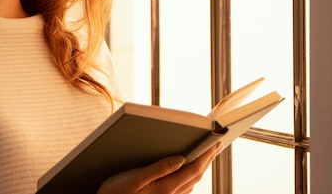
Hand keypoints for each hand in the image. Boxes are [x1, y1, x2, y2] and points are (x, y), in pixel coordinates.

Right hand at [97, 142, 221, 193]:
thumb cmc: (115, 193)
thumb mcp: (134, 177)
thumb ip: (159, 168)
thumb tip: (181, 158)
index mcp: (166, 188)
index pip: (194, 169)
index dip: (207, 155)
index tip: (216, 142)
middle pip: (196, 176)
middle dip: (207, 160)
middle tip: (215, 145)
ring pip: (190, 183)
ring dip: (199, 168)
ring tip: (204, 154)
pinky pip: (182, 188)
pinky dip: (189, 177)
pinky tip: (185, 170)